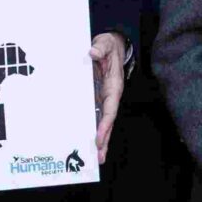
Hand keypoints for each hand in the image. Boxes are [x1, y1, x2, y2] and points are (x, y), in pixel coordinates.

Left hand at [88, 32, 125, 161]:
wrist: (110, 44)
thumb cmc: (108, 45)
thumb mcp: (104, 43)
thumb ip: (100, 48)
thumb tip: (92, 53)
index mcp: (113, 86)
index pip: (110, 109)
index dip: (105, 124)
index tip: (99, 138)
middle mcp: (110, 96)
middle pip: (108, 121)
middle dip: (104, 139)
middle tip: (99, 158)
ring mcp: (104, 98)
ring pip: (102, 122)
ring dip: (100, 139)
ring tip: (96, 157)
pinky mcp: (97, 97)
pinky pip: (95, 115)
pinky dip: (92, 127)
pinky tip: (87, 140)